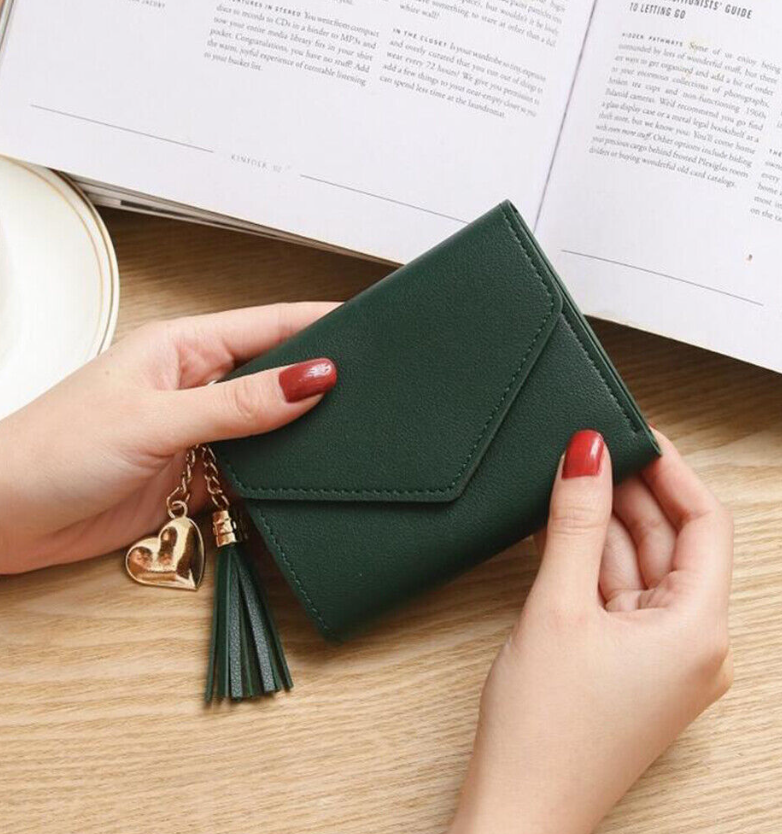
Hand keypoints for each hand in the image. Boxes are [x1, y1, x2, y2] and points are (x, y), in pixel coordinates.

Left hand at [0, 302, 338, 572]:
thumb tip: (310, 378)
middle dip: (319, 382)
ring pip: (270, 426)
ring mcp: (199, 432)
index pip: (269, 325)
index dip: (321, 324)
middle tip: (371, 392)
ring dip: (300, 433)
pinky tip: (303, 479)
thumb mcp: (156, 419)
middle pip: (275, 375)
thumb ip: (238, 404)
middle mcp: (196, 385)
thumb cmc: (51, 450)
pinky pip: (254, 470)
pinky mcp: (197, 475)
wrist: (7, 519)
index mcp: (183, 347)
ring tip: (347, 436)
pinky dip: (279, 476)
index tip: (370, 330)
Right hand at [451, 430, 733, 833]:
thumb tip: (587, 454)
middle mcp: (693, 645)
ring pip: (641, 567)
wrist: (519, 808)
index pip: (706, 523)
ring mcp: (661, 658)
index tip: (637, 435)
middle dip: (630, 495)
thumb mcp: (559, 604)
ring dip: (605, 527)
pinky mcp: (631, 667)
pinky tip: (562, 533)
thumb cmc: (545, 730)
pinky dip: (593, 562)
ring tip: (566, 487)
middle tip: (588, 455)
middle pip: (672, 543)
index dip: (673, 471)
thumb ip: (575, 521)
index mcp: (699, 631)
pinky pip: (620, 596)